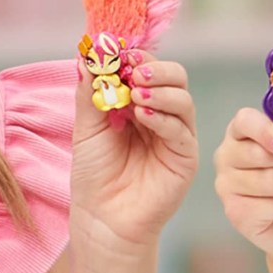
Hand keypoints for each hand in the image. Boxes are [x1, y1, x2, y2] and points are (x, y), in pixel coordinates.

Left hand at [71, 50, 197, 249]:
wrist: (102, 218)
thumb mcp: (87, 127)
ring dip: (161, 90)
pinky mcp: (185, 157)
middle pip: (175, 77)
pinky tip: (143, 115)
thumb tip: (89, 53)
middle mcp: (162, 115)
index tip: (120, 54)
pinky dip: (163, 117)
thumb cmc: (95, 174)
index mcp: (139, 103)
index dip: (137, 58)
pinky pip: (182, 129)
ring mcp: (177, 135)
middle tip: (135, 71)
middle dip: (156, 68)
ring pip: (183, 99)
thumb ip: (90, 91)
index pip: (148, 68)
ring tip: (137, 94)